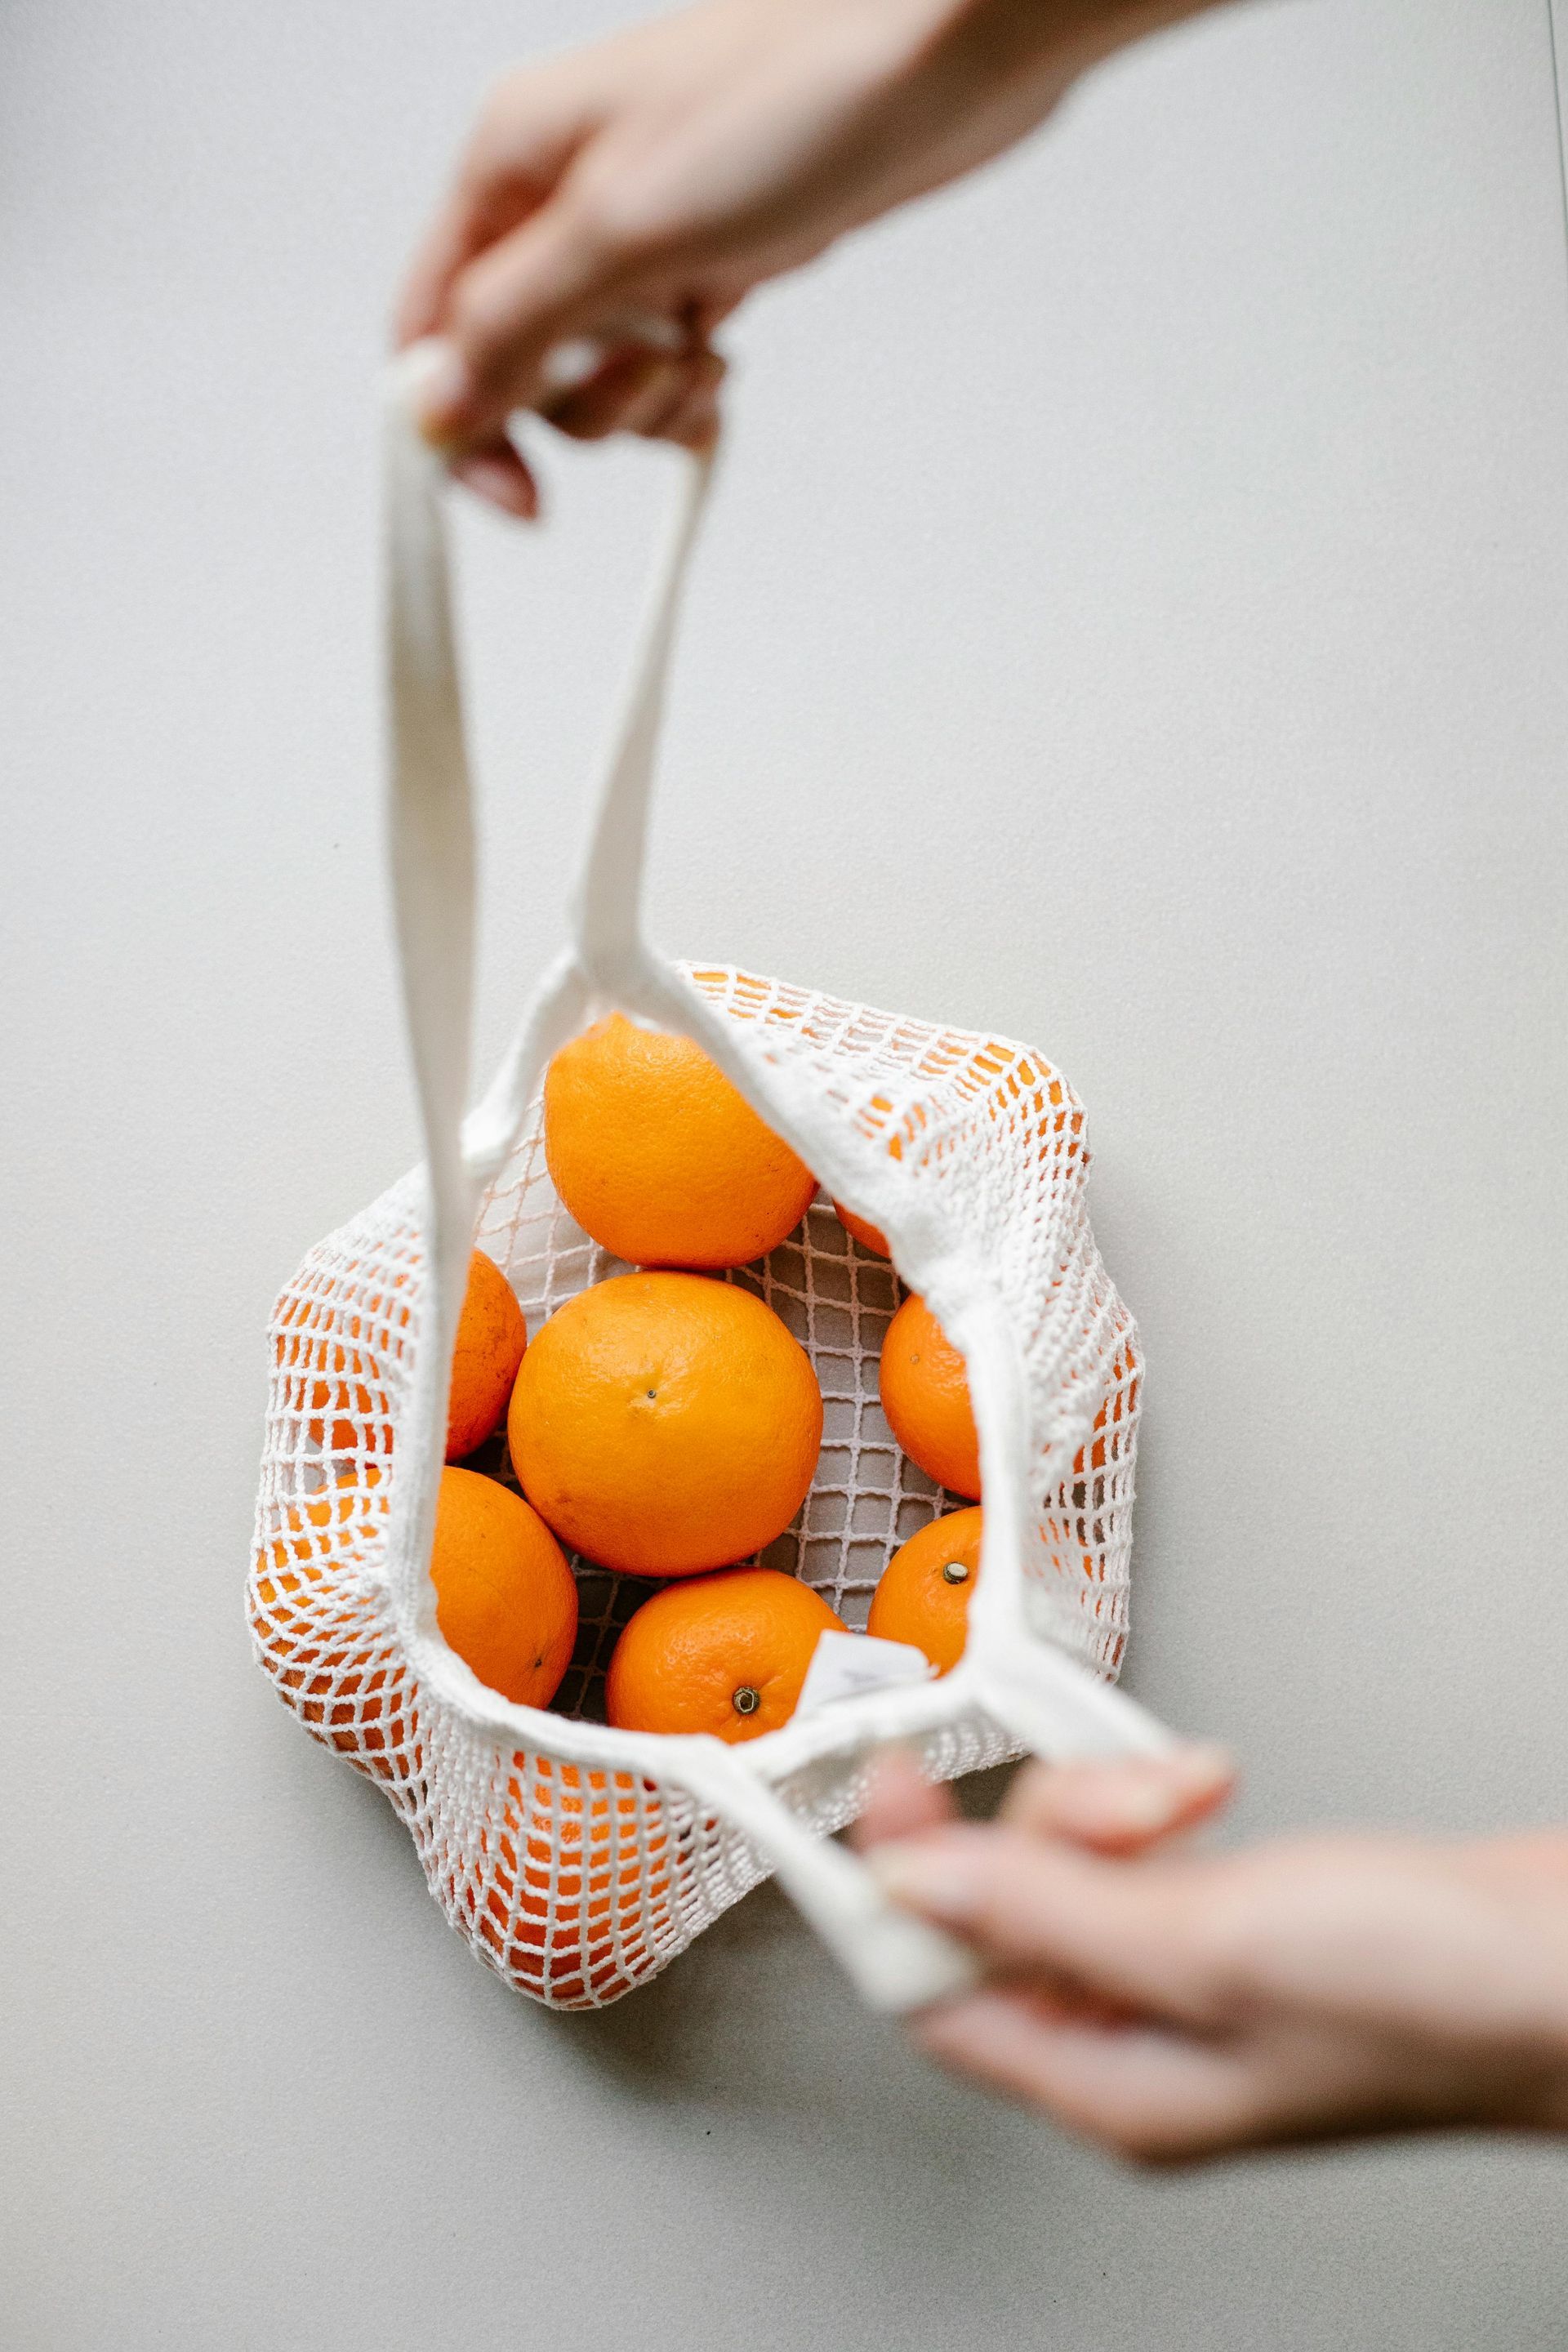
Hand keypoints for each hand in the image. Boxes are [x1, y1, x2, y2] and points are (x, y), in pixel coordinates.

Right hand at [396, 0, 1206, 513]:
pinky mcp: (712, 255)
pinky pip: (665, 360)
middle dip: (583, 401)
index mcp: (508, 163)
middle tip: (657, 363)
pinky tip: (728, 362)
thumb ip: (511, 324)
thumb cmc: (791, 98)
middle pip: (515, 363)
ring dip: (648, 398)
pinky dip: (691, 387)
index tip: (519, 497)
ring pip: (596, 373)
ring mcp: (641, 229)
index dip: (457, 424)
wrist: (942, 51)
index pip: (430, 327)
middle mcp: (561, 194)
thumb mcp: (621, 228)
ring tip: (709, 347)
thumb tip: (430, 407)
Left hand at [856, 1750, 1567, 2160]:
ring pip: (1068, 1860)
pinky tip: (1209, 1789)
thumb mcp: (1208, 1943)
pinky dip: (1157, 1799)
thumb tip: (911, 1887)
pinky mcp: (1230, 1920)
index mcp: (1112, 2087)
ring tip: (1196, 1792)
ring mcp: (1184, 1979)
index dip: (891, 1890)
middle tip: (1126, 1798)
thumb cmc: (1435, 1997)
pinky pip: (1135, 1845)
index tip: (874, 1791)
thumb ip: (1044, 1911)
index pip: (935, 1993)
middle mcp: (1135, 2043)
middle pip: (1001, 1908)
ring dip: (1115, 1799)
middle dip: (1052, 1823)